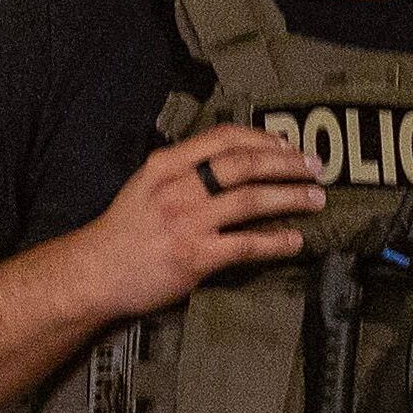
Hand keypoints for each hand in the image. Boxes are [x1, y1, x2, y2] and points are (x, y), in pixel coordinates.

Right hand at [75, 125, 322, 317]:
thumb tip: (230, 161)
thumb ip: (182, 169)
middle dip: (287, 164)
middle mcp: (178, 188)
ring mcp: (188, 223)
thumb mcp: (145, 184)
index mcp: (166, 164)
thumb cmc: (123, 231)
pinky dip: (277, 241)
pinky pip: (247, 245)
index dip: (262, 138)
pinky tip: (296, 241)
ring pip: (252, 200)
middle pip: (245, 164)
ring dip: (291, 197)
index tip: (288, 144)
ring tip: (317, 199)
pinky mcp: (195, 257)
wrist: (95, 274)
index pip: (223, 138)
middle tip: (316, 168)